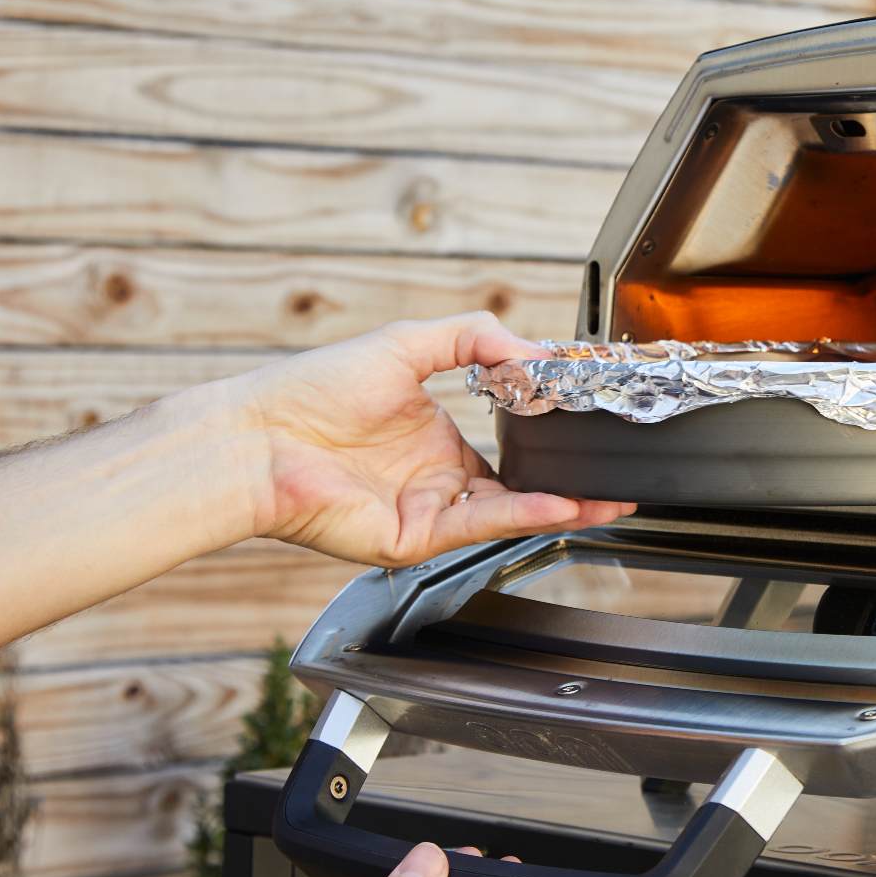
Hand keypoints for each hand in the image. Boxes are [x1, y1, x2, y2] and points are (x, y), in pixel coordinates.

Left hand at [232, 312, 631, 566]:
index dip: (550, 440)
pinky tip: (561, 506)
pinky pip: (478, 526)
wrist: (256, 436)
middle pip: (518, 487)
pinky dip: (523, 517)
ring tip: (609, 501)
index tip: (591, 426)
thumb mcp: (408, 342)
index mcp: (434, 437)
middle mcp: (434, 478)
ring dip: (561, 508)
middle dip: (572, 487)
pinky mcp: (411, 538)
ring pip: (507, 512)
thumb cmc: (310, 390)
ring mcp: (425, 511)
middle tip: (619, 478)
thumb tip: (537, 350)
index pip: (508, 446)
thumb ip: (475, 338)